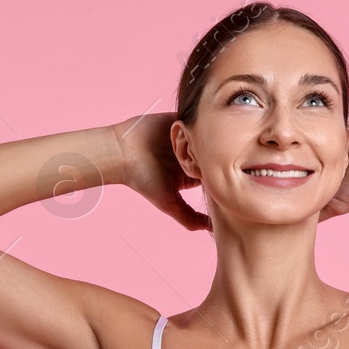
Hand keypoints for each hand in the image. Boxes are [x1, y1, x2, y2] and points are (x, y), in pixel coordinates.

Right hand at [112, 112, 210, 231]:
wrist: (123, 152)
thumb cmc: (143, 180)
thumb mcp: (169, 203)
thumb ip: (188, 217)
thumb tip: (210, 230)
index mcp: (190, 172)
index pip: (214, 171)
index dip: (221, 172)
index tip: (224, 174)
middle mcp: (189, 154)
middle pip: (214, 152)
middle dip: (219, 154)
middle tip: (221, 155)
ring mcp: (186, 136)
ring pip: (209, 135)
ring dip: (212, 136)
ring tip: (213, 139)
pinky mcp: (180, 120)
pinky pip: (197, 118)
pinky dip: (202, 121)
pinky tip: (204, 126)